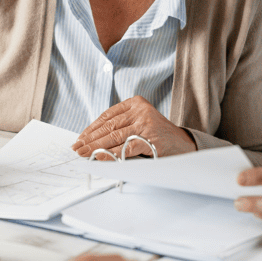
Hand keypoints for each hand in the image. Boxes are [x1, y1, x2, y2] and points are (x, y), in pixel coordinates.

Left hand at [73, 96, 196, 157]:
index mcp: (135, 102)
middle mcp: (140, 110)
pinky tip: (100, 157)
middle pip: (109, 126)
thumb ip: (120, 126)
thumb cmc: (157, 135)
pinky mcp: (150, 138)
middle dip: (90, 139)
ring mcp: (146, 123)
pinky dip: (111, 154)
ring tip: (84, 154)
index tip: (80, 138)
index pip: (107, 116)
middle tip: (77, 148)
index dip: (91, 128)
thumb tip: (91, 139)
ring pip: (114, 136)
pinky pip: (126, 147)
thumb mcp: (139, 123)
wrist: (183, 144)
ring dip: (96, 147)